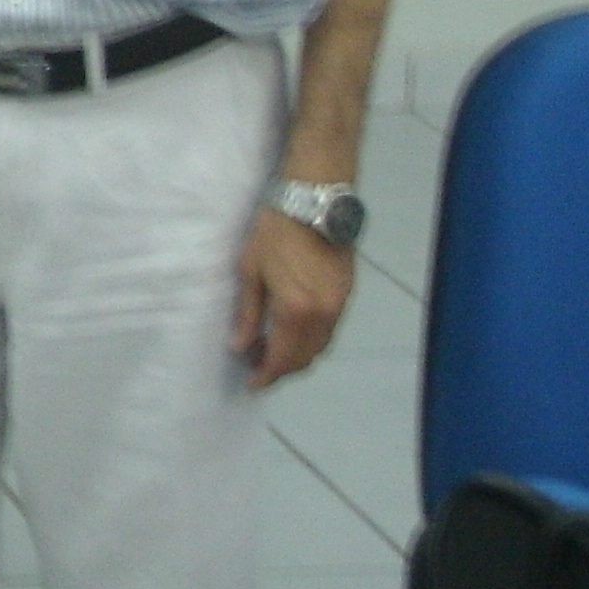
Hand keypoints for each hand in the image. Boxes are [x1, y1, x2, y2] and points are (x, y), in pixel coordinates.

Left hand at [232, 205, 354, 388]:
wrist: (314, 205)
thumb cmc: (274, 233)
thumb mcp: (251, 271)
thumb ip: (248, 314)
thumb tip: (240, 347)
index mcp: (295, 311)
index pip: (282, 358)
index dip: (267, 375)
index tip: (253, 383)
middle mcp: (323, 315)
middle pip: (305, 358)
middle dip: (282, 368)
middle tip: (258, 365)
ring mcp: (339, 307)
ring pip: (321, 347)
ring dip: (299, 355)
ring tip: (272, 349)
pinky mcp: (348, 296)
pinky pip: (330, 331)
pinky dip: (312, 339)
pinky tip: (293, 331)